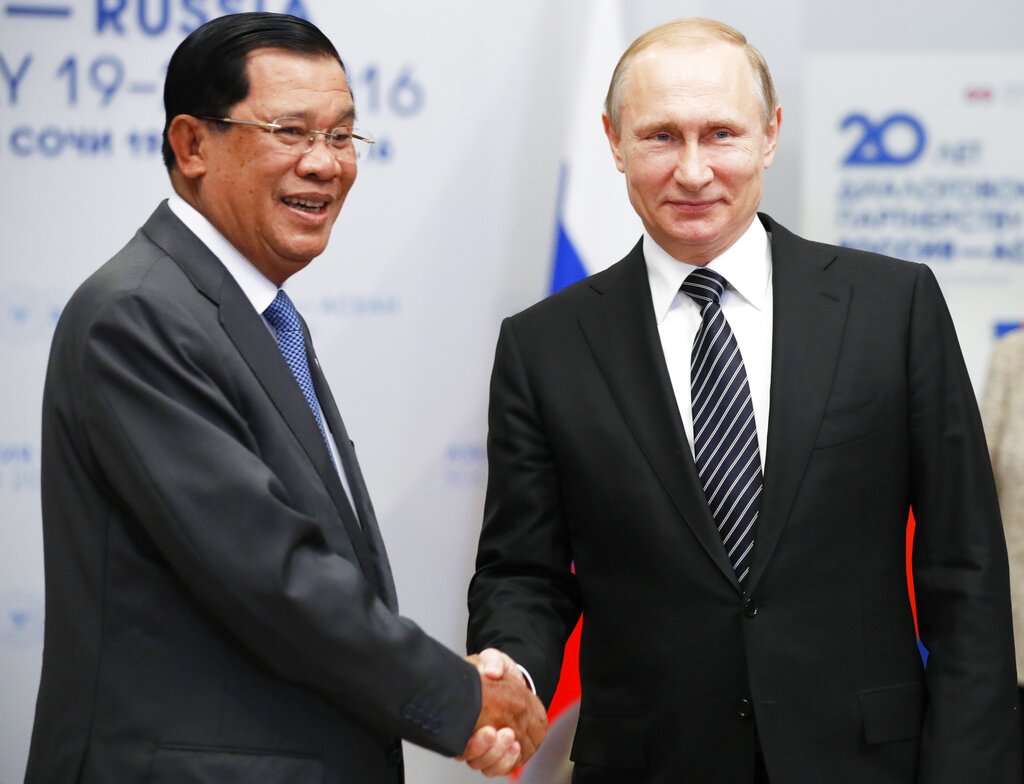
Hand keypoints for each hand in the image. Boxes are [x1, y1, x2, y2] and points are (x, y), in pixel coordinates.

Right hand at [459, 649, 546, 776]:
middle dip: (486, 750)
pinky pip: (501, 767)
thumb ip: (491, 660)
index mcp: (459, 714)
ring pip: (485, 764)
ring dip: (498, 756)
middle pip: (471, 757)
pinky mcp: (500, 750)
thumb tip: (491, 671)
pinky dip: (508, 761)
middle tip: (497, 733)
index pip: (455, 740)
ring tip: (511, 740)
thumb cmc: (494, 671)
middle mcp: (468, 735)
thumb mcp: (491, 659)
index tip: (486, 730)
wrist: (511, 679)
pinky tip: (516, 747)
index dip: (470, 743)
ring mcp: (484, 745)